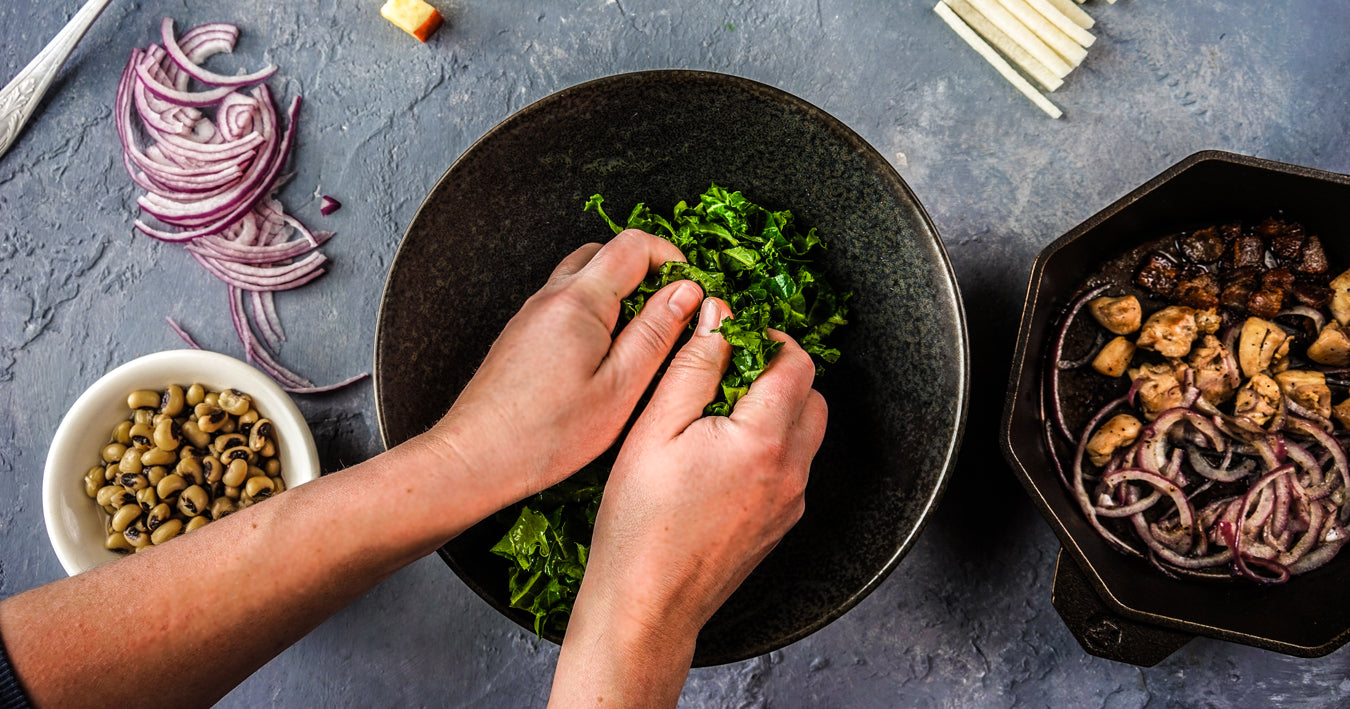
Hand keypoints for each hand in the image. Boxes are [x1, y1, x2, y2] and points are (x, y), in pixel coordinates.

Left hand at [427, 229, 703, 507]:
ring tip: (642, 339)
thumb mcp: (620, 388)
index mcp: (579, 301)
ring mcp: (532, 314)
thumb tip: (688, 293)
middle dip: (646, 272)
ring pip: (584, 278)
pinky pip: (566, 304)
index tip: (693, 290)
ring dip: (619, 294)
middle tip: (671, 312)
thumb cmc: (547, 435)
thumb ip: (657, 334)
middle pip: (606, 253)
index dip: (672, 259)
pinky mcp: (523, 335)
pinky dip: (595, 313)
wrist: (474, 458)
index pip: (634, 246)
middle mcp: (551, 296)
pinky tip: (606, 357)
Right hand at [549, 297, 827, 706]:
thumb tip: (718, 317)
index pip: (796, 362)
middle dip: (775, 372)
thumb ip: (693, 366)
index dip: (767, 338)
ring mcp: (791, 501)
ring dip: (775, 410)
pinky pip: (791, 467)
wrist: (646, 606)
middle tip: (724, 373)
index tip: (732, 338)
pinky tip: (720, 456)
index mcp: (763, 439)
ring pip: (805, 432)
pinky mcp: (782, 523)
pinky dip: (769, 447)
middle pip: (811, 394)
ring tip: (717, 416)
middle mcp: (791, 470)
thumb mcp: (655, 429)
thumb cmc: (640, 523)